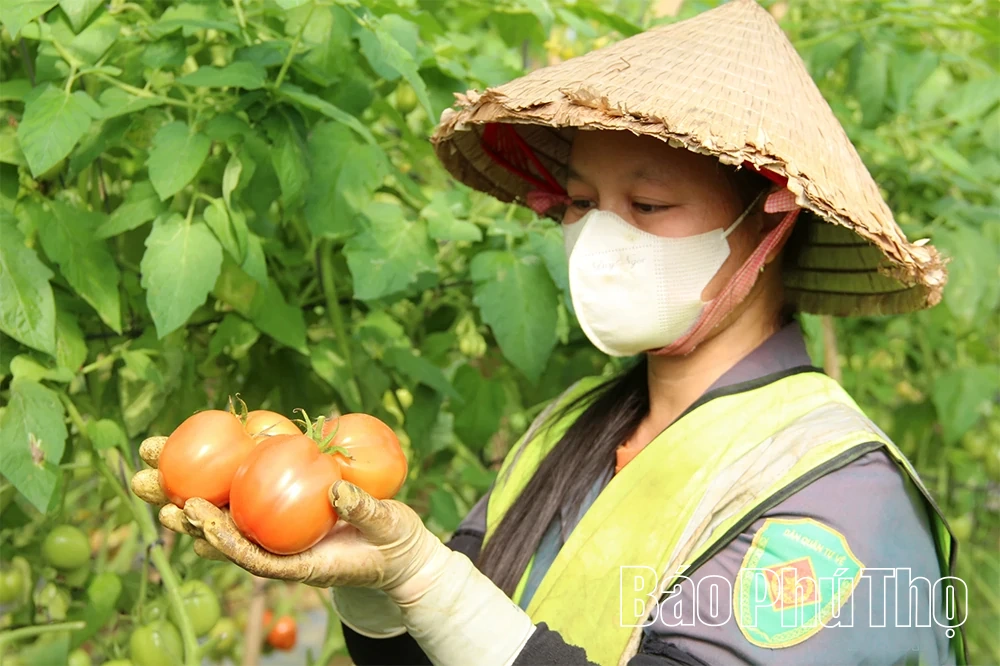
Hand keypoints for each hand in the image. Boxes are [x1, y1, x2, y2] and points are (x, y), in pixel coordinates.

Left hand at [132, 435, 535, 664]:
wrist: (396, 552)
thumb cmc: (394, 547)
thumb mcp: (388, 529)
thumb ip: (365, 511)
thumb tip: (338, 487)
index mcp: (297, 563)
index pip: (248, 555)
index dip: (219, 536)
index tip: (195, 512)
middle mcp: (276, 548)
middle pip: (218, 533)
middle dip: (178, 509)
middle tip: (143, 482)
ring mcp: (274, 529)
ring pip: (221, 511)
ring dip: (182, 489)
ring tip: (147, 464)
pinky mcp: (278, 509)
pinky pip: (241, 492)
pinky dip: (216, 475)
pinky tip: (190, 451)